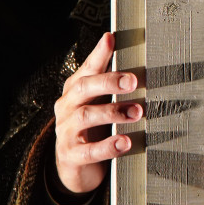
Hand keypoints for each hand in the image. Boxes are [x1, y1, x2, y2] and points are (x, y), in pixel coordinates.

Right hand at [52, 31, 141, 197]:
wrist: (74, 165)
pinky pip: (89, 151)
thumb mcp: (99, 103)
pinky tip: (125, 143)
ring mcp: (66, 131)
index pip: (87, 68)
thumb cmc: (92, 127)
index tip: (111, 38)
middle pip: (83, 88)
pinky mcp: (71, 155)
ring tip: (137, 112)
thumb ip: (111, 83)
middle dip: (109, 82)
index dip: (98, 54)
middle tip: (134, 81)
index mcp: (75, 91)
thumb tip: (134, 60)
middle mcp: (67, 107)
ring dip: (113, 112)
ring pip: (85, 116)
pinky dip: (108, 146)